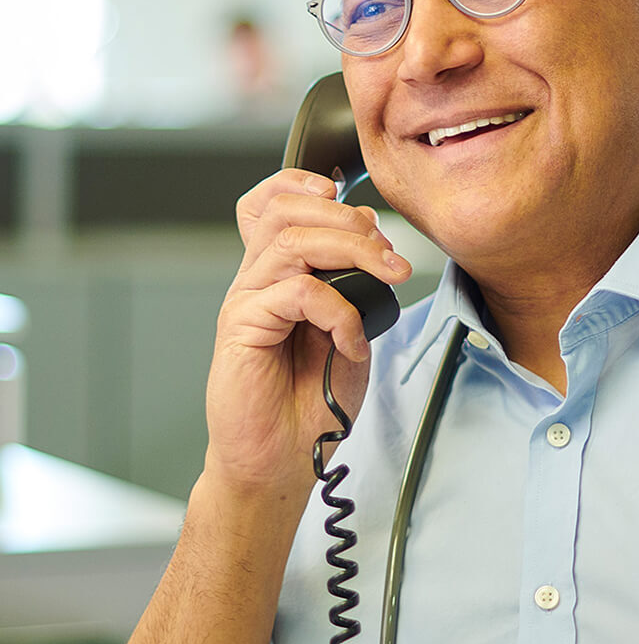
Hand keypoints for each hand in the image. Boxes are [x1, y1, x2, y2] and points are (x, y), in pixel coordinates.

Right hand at [203, 169, 411, 495]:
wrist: (282, 458)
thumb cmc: (311, 398)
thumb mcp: (347, 328)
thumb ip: (353, 283)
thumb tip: (372, 238)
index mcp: (277, 271)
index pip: (273, 200)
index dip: (309, 185)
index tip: (360, 211)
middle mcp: (256, 278)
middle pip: (288, 209)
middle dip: (350, 219)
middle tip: (391, 254)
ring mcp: (246, 300)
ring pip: (292, 239)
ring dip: (352, 251)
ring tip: (386, 277)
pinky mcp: (241, 327)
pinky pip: (296, 291)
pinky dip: (339, 311)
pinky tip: (352, 341)